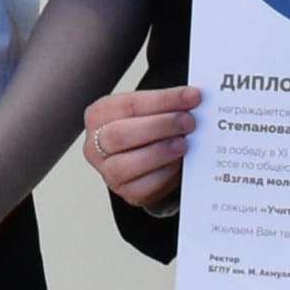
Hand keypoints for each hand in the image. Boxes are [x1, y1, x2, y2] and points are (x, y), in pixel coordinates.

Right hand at [81, 85, 199, 211]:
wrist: (144, 159)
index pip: (129, 104)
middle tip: (188, 122)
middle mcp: (96, 144)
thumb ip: (165, 105)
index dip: (163, 100)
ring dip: (161, 151)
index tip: (191, 97)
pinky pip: (144, 186)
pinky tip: (179, 162)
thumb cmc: (144, 129)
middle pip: (121, 134)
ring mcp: (108, 171)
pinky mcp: (127, 192)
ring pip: (127, 164)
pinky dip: (165, 173)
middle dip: (160, 126)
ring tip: (184, 143)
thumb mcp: (148, 111)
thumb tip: (192, 100)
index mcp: (99, 115)